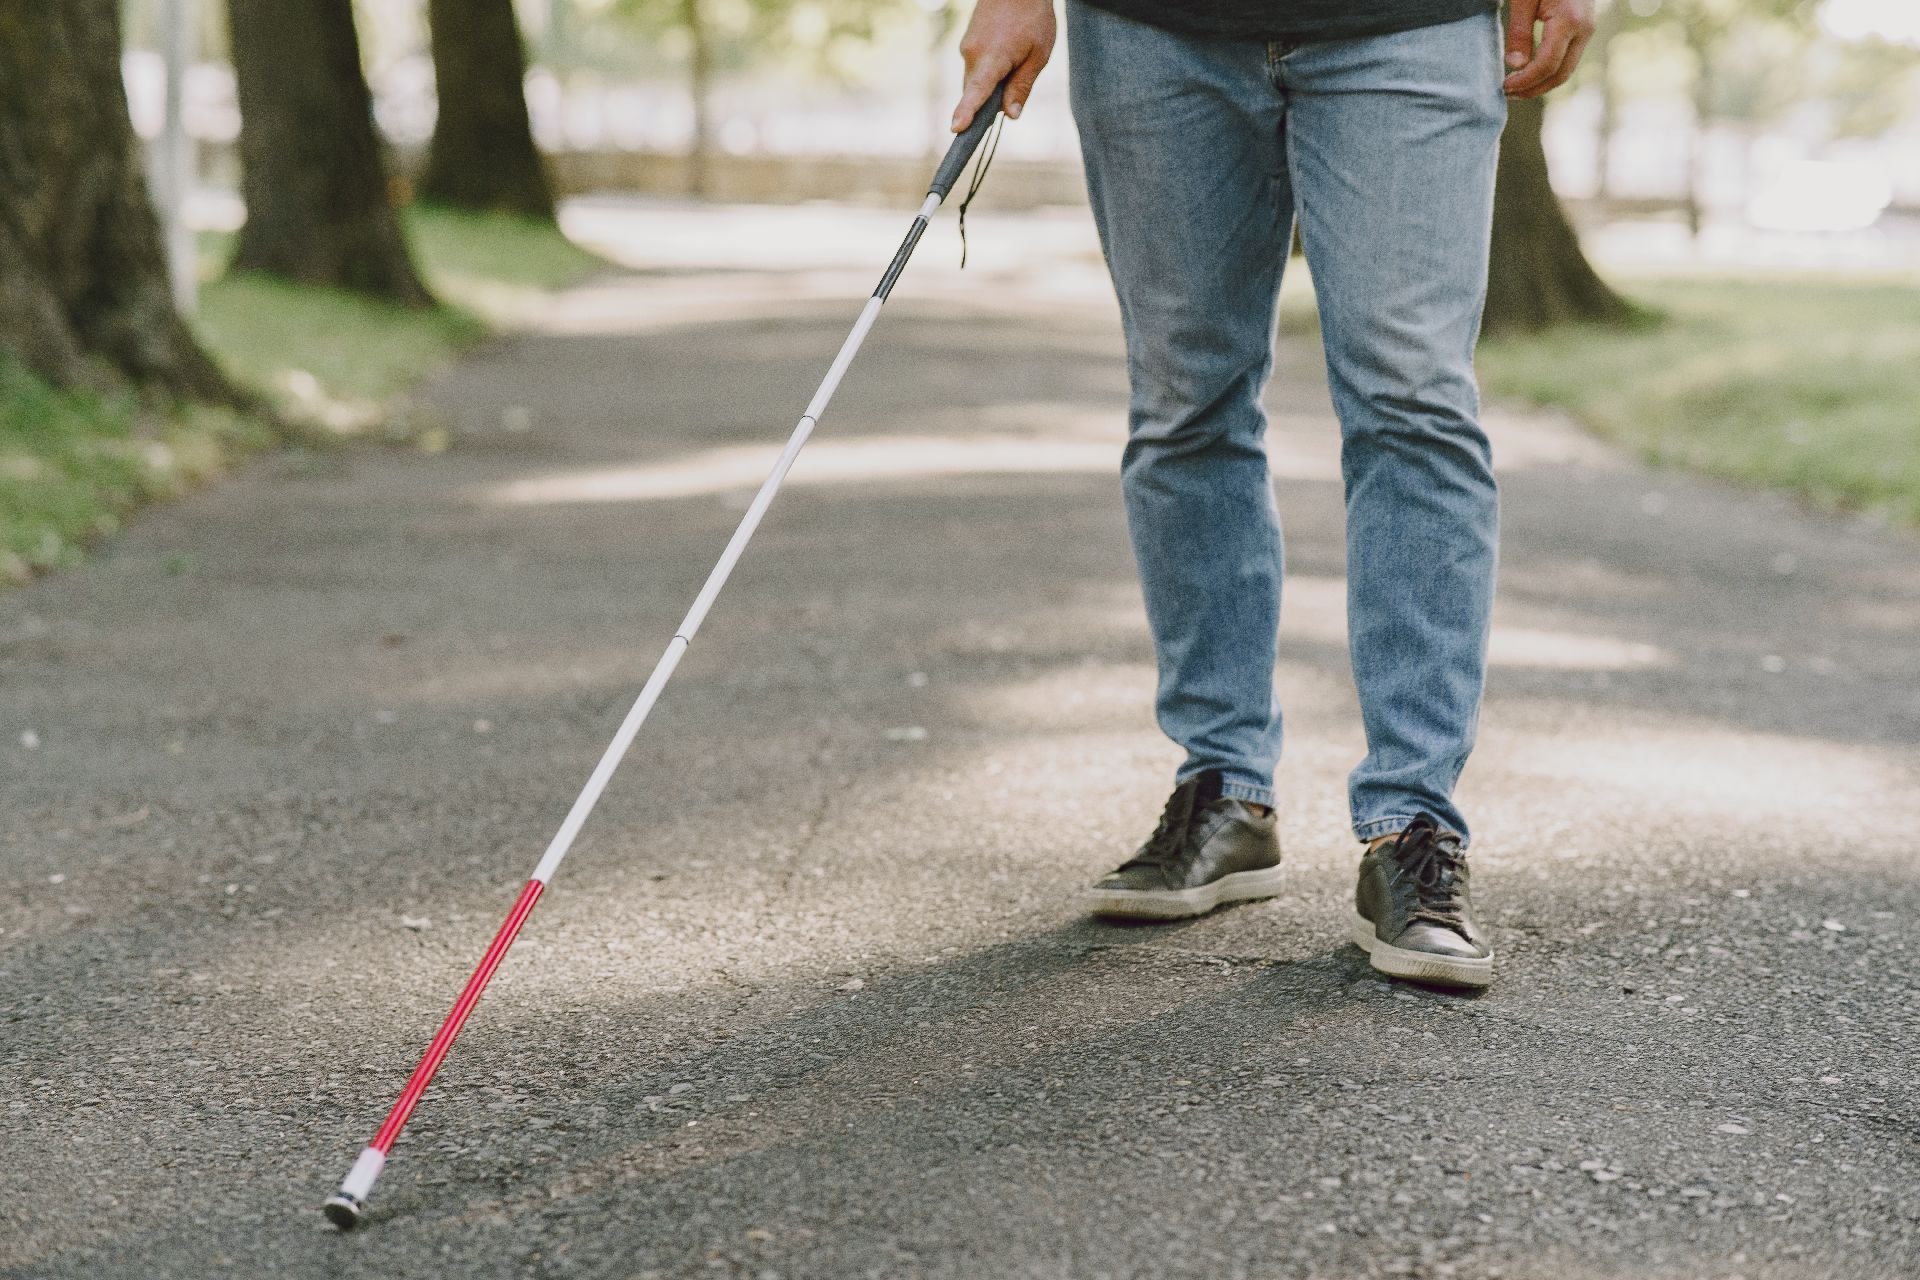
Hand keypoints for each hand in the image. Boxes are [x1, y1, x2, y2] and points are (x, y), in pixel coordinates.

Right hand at [952, 0, 1056, 130]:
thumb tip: (1010, 115)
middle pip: (976, 92)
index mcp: (992, 58)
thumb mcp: (1038, 55)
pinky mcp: (967, 42)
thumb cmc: (1032, 16)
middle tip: (1015, 88)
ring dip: (992, 82)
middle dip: (991, 100)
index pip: (976, 91)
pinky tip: (1007, 52)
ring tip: (1016, 58)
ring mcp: (967, 47)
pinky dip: (989, 70)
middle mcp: (972, 54)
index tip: (955, 129)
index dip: (966, 112)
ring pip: (976, 79)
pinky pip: (975, 67)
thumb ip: (1022, 86)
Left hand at [1503, 0, 1595, 98]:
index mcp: (1569, 20)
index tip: (1504, 87)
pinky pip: (1568, 58)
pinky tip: (1529, 72)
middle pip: (1560, 74)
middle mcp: (1584, 28)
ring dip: (1541, 83)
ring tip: (1516, 87)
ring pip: (1567, 69)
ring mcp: (1588, 29)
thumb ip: (1519, 32)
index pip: (1547, 65)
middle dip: (1534, 89)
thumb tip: (1515, 65)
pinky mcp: (1584, 28)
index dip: (1525, 82)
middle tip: (1508, 94)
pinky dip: (1549, 70)